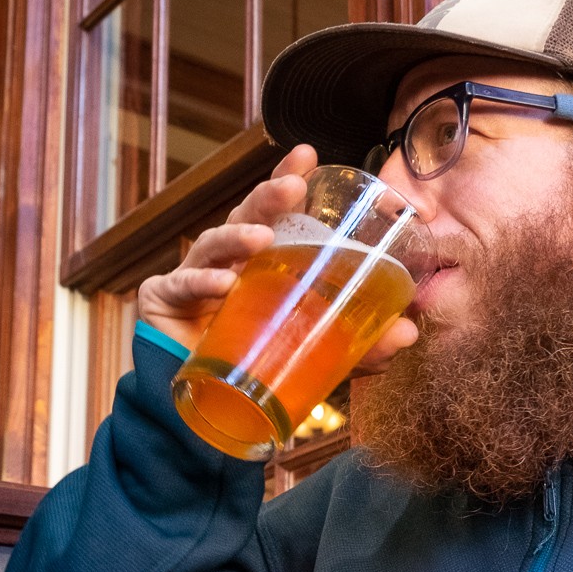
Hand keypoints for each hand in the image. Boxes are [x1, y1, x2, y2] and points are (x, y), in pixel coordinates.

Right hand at [137, 144, 418, 370]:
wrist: (208, 415)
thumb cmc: (260, 368)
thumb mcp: (319, 352)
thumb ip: (362, 345)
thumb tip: (408, 331)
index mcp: (263, 262)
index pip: (277, 214)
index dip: (288, 180)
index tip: (308, 155)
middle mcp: (228, 262)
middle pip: (246, 216)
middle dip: (268, 195)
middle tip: (294, 185)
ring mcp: (193, 278)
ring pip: (211, 244)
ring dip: (236, 237)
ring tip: (262, 240)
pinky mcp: (164, 303)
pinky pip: (180, 286)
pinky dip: (201, 283)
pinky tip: (222, 285)